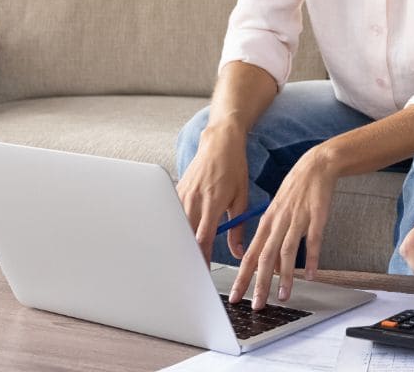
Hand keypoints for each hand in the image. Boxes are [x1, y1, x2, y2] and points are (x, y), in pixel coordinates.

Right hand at [176, 122, 250, 263]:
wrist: (220, 142)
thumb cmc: (233, 168)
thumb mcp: (242, 197)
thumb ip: (238, 227)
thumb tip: (239, 252)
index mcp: (213, 202)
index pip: (203, 238)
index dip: (201, 258)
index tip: (202, 272)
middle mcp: (195, 199)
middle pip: (185, 235)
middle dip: (187, 254)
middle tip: (190, 271)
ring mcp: (182, 194)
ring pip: (175, 226)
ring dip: (178, 242)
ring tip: (182, 259)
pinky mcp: (175, 190)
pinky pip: (171, 213)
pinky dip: (173, 227)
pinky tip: (175, 237)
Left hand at [228, 144, 339, 308]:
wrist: (315, 167)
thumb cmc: (295, 191)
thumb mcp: (277, 212)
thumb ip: (271, 237)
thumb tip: (267, 265)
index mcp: (266, 223)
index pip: (249, 255)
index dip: (241, 277)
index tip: (236, 296)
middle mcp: (278, 223)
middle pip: (265, 257)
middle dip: (259, 284)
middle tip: (256, 304)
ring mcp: (297, 220)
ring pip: (287, 252)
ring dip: (284, 277)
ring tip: (283, 297)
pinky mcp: (316, 217)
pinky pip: (313, 241)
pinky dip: (312, 259)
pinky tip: (311, 274)